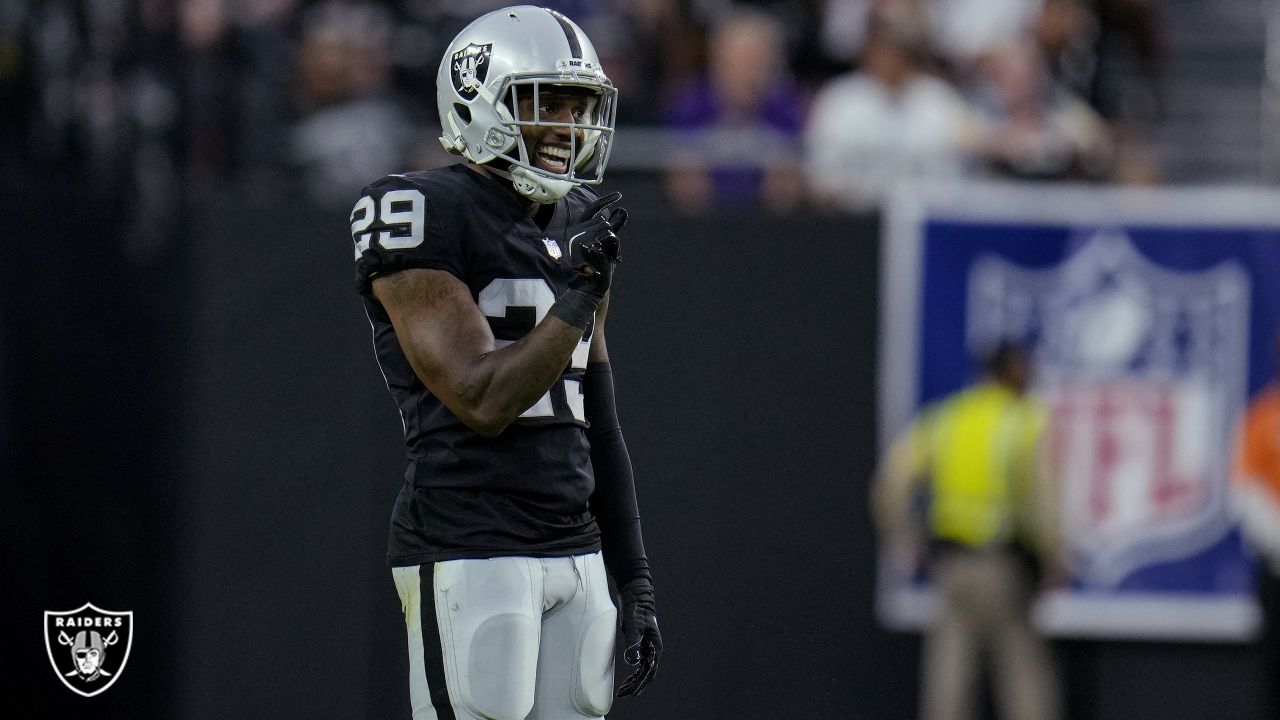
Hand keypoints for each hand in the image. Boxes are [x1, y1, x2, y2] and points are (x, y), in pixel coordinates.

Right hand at [564, 191, 627, 299]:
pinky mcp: (589, 246)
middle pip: (603, 222)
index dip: (606, 201)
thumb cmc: (596, 269)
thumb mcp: (604, 245)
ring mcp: (581, 239)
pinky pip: (611, 239)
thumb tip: (622, 209)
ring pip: (608, 230)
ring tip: (604, 259)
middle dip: (610, 237)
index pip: (591, 210)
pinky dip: (614, 250)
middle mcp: (575, 233)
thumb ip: (612, 227)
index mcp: (575, 232)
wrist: (587, 290)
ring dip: (612, 245)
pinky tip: (605, 261)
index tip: (619, 196)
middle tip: (606, 254)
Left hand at [616, 578, 660, 696]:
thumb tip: (633, 662)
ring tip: (623, 691)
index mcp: (655, 646)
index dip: (641, 684)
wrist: (636, 597)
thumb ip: (633, 644)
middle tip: (623, 694)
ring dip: (634, 681)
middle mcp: (653, 650)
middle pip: (646, 674)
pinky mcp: (640, 645)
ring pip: (642, 670)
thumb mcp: (633, 626)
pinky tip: (627, 679)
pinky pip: (638, 664)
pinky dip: (633, 673)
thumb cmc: (636, 610)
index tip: (632, 693)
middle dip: (636, 686)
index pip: (649, 671)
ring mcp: (647, 648)